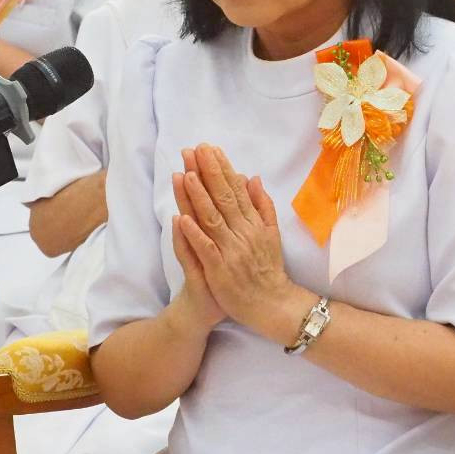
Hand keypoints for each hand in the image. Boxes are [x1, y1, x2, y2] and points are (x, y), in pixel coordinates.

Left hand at [174, 144, 293, 335]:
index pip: (235, 190)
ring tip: (185, 174)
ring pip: (212, 219)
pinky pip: (205, 249)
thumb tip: (253, 178)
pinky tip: (182, 218)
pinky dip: (194, 233)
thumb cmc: (268, 268)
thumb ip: (262, 205)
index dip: (222, 168)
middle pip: (222, 198)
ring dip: (198, 196)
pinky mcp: (219, 269)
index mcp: (253, 222)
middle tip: (194, 150)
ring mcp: (231, 250)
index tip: (210, 149)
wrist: (272, 304)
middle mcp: (243, 232)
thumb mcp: (271, 233)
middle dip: (208, 172)